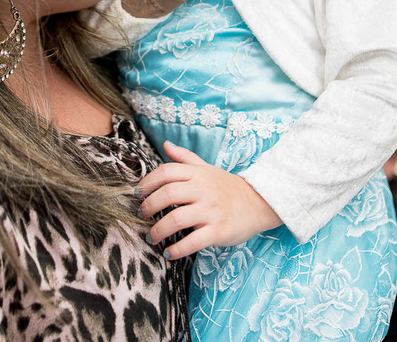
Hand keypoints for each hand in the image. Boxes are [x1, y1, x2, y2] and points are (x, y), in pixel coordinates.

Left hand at [138, 140, 279, 258]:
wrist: (259, 202)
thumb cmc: (227, 186)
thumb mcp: (207, 168)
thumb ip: (185, 157)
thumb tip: (166, 144)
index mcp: (198, 174)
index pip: (166, 172)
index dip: (147, 182)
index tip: (137, 194)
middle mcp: (203, 190)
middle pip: (167, 195)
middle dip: (149, 207)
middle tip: (141, 215)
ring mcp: (211, 211)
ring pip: (176, 219)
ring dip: (158, 230)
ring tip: (151, 237)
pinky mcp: (218, 231)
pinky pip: (193, 242)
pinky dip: (177, 249)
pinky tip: (169, 253)